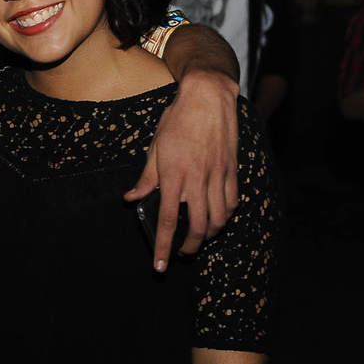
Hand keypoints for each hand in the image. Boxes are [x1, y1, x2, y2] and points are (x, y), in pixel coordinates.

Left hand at [125, 69, 238, 270]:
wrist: (208, 98)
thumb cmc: (177, 120)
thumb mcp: (154, 147)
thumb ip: (145, 178)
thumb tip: (131, 198)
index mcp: (174, 176)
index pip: (168, 221)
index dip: (164, 247)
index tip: (160, 266)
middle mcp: (198, 180)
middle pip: (197, 227)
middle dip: (189, 247)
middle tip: (181, 254)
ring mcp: (218, 176)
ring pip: (219, 220)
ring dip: (208, 235)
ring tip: (198, 239)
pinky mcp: (232, 170)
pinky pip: (232, 202)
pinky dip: (225, 216)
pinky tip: (217, 218)